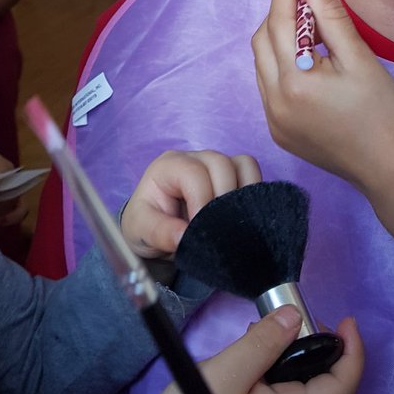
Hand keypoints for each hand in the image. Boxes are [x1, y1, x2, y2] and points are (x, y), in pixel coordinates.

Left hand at [121, 149, 261, 258]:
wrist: (156, 229)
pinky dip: (251, 193)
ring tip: (228, 222)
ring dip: (240, 196)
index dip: (201, 203)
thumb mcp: (141, 231)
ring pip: (243, 165)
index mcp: (168, 166)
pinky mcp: (232, 173)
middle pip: (222, 164)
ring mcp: (215, 163)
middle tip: (215, 229)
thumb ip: (160, 232)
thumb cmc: (147, 224)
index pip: (194, 175)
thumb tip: (184, 236)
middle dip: (222, 200)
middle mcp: (194, 158)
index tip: (198, 231)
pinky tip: (239, 215)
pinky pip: (252, 173)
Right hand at [123, 306, 363, 393]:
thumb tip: (295, 316)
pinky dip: (278, 355)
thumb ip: (262, 344)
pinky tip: (257, 340)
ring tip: (274, 322)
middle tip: (296, 313)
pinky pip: (282, 380)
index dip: (353, 354)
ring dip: (298, 347)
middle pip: (326, 379)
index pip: (341, 388)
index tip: (347, 320)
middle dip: (322, 342)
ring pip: (303, 377)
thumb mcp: (225, 373)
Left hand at [252, 0, 393, 199]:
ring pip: (262, 64)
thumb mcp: (360, 59)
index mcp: (294, 81)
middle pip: (262, 41)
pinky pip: (268, 86)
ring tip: (308, 27)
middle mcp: (274, 101)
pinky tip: (306, 60)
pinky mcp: (278, 132)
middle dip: (278, 13)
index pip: (278, 23)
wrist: (388, 168)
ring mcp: (273, 119)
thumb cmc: (382, 112)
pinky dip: (280, 64)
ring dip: (277, 39)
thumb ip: (331, 17)